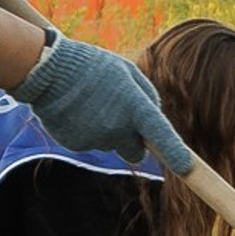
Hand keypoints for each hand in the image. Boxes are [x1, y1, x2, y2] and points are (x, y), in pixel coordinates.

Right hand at [15, 32, 193, 174]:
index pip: (162, 136)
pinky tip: (76, 110)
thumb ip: (147, 94)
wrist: (47, 69)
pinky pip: (89, 142)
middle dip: (132, 141)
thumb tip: (156, 115)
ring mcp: (95, 139)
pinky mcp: (76, 144)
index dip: (176, 154)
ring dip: (105, 129)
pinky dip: (85, 130)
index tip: (187, 169)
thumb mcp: (127, 71)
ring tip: (90, 102)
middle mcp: (117, 127)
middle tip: (119, 116)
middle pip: (135, 151)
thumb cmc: (92, 66)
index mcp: (135, 107)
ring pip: (110, 143)